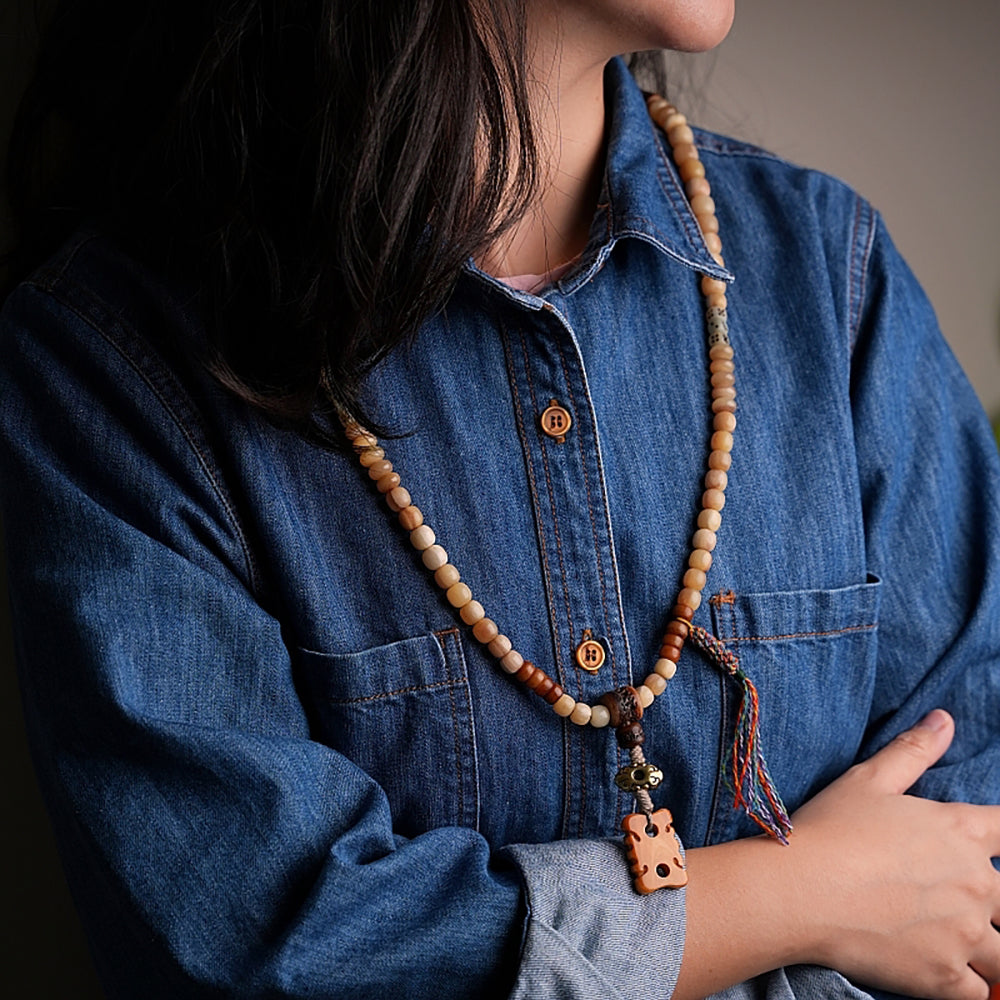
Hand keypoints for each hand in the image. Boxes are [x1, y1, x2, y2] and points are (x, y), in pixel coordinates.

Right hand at [789, 709, 999, 999]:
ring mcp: (964, 935)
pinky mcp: (945, 978)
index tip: (985, 846)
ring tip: (967, 947)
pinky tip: (950, 977)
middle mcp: (975, 884)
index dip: (999, 836)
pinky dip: (972, 988)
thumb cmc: (830, 830)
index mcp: (961, 833)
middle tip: (963, 903)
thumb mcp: (868, 780)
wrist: (798, 890)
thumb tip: (944, 718)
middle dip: (996, 903)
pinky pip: (982, 995)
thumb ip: (913, 750)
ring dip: (992, 952)